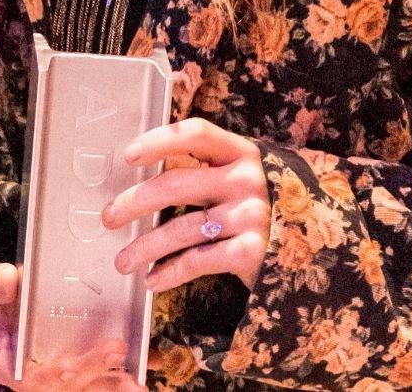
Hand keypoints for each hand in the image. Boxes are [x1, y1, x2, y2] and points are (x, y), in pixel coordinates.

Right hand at [0, 260, 136, 390]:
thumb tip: (9, 277)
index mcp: (7, 361)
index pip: (29, 377)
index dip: (50, 374)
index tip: (68, 366)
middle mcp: (33, 374)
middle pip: (64, 384)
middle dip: (91, 370)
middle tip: (115, 350)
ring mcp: (54, 373)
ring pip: (85, 386)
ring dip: (112, 384)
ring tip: (137, 381)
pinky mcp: (72, 366)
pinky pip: (98, 376)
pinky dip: (121, 372)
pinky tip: (146, 363)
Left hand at [103, 117, 271, 292]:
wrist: (302, 247)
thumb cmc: (250, 206)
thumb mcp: (234, 176)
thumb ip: (198, 168)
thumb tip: (134, 178)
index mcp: (240, 151)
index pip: (196, 133)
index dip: (159, 140)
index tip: (128, 156)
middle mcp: (247, 179)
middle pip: (176, 184)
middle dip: (134, 202)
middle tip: (109, 218)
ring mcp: (252, 215)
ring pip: (181, 228)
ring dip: (144, 247)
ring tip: (122, 262)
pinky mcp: (254, 252)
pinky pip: (198, 260)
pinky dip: (169, 272)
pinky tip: (152, 279)